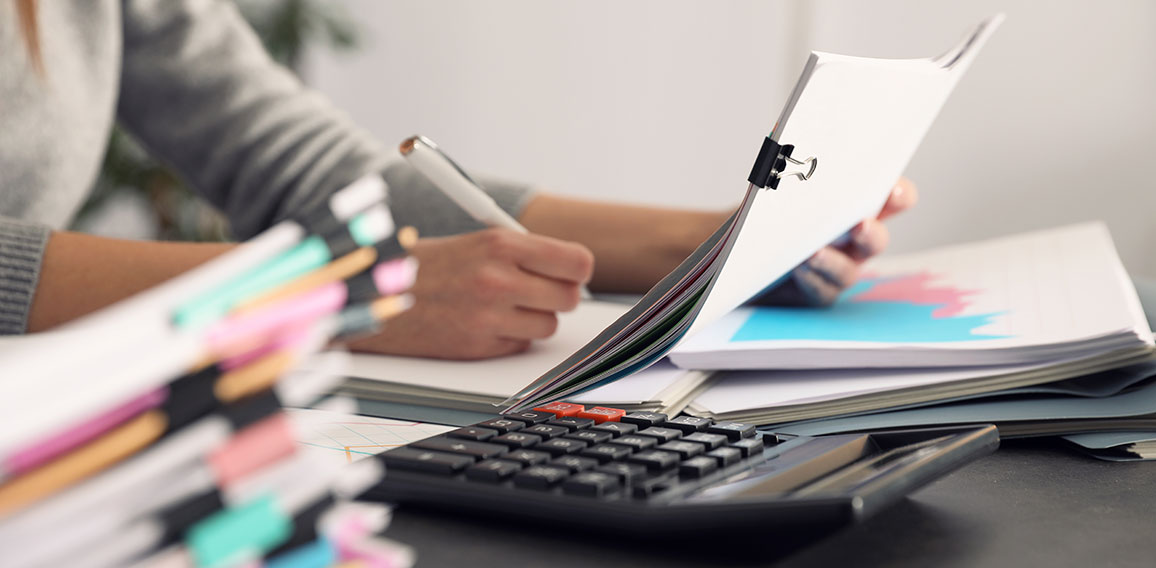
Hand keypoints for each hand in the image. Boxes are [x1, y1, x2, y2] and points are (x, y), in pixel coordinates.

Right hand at [348, 228, 594, 359]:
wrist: (376, 293)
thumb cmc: (429, 265)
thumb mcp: (479, 242)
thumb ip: (525, 253)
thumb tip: (574, 270)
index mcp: (501, 245)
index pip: (577, 263)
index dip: (576, 271)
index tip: (570, 273)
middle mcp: (499, 280)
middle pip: (568, 298)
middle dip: (557, 296)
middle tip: (537, 290)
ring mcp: (488, 317)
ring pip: (547, 326)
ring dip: (532, 319)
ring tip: (503, 306)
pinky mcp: (478, 347)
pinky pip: (519, 345)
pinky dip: (508, 337)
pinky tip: (483, 322)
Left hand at [754, 177, 918, 305]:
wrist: (740, 250)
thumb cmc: (766, 213)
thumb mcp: (775, 188)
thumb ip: (790, 176)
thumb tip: (790, 162)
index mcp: (853, 206)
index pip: (889, 199)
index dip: (898, 194)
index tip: (894, 190)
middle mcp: (852, 240)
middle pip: (875, 239)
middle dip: (871, 232)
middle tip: (861, 226)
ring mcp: (837, 268)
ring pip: (848, 270)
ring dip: (834, 261)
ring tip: (815, 252)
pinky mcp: (818, 291)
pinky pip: (822, 290)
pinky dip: (812, 278)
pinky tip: (799, 268)